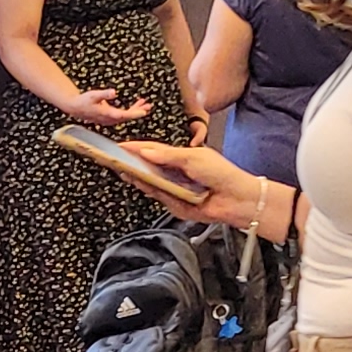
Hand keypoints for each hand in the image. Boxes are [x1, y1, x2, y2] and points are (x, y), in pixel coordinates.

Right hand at [62, 86, 145, 128]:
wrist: (75, 108)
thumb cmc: (84, 101)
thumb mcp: (93, 95)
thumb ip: (104, 94)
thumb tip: (114, 92)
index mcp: (106, 114)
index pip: (123, 115)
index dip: (134, 114)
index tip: (143, 112)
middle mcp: (109, 119)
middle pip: (127, 117)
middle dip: (138, 111)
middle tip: (148, 106)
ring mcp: (110, 120)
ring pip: (126, 116)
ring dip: (135, 110)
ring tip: (145, 103)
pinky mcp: (110, 117)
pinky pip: (123, 115)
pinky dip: (131, 110)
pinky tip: (136, 104)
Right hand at [114, 138, 270, 231]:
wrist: (237, 198)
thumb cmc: (221, 174)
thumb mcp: (193, 158)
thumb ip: (168, 156)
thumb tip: (146, 152)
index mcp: (181, 158)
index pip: (154, 151)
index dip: (137, 148)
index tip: (120, 146)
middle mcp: (176, 174)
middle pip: (149, 169)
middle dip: (132, 164)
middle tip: (115, 160)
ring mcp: (176, 190)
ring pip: (151, 184)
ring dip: (138, 177)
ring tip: (123, 170)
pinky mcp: (177, 206)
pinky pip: (160, 198)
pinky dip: (152, 191)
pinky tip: (141, 183)